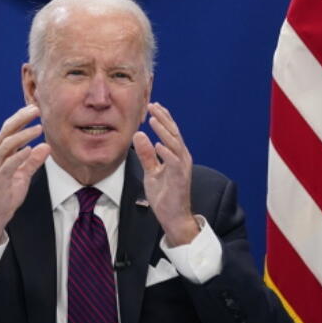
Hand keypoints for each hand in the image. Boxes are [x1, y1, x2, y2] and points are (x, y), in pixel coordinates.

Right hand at [0, 104, 50, 244]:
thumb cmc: (6, 194)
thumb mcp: (22, 175)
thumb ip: (33, 161)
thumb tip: (46, 146)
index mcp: (0, 153)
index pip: (8, 129)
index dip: (20, 117)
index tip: (34, 107)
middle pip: (6, 131)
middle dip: (20, 118)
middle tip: (35, 109)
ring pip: (6, 145)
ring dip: (23, 135)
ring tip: (38, 128)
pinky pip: (8, 165)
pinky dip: (19, 156)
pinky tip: (30, 149)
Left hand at [133, 102, 198, 245]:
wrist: (173, 217)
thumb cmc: (165, 195)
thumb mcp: (151, 172)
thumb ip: (146, 154)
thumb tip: (139, 135)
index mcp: (176, 155)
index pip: (170, 132)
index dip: (163, 118)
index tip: (154, 105)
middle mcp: (182, 158)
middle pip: (174, 133)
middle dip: (164, 119)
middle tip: (153, 106)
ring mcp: (182, 168)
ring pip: (175, 144)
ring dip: (164, 132)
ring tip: (154, 120)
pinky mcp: (180, 179)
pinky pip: (174, 163)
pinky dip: (167, 153)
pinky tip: (158, 144)